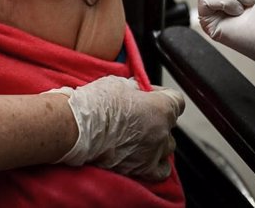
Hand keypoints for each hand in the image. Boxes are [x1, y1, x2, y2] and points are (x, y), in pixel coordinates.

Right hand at [48, 75, 183, 180]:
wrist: (78, 129)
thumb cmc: (96, 105)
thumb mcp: (118, 84)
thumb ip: (134, 89)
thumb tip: (137, 91)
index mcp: (160, 109)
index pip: (176, 100)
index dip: (162, 94)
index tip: (149, 94)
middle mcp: (162, 133)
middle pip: (170, 124)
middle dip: (157, 118)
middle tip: (137, 114)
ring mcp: (153, 153)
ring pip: (167, 147)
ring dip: (156, 140)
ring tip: (138, 136)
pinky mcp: (141, 170)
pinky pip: (161, 170)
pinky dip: (156, 163)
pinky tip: (144, 155)